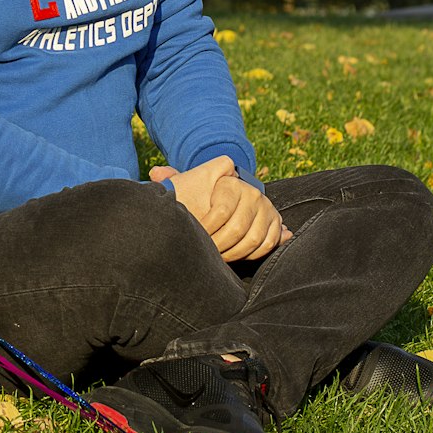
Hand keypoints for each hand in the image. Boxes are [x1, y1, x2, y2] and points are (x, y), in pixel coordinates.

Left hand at [151, 160, 292, 262]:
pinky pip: (267, 245)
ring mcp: (268, 208)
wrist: (230, 201)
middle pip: (237, 229)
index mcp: (231, 183)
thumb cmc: (203, 197)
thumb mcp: (188, 186)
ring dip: (234, 254)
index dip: (206, 230)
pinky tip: (237, 257)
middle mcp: (253, 193)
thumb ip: (172, 179)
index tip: (196, 238)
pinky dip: (252, 255)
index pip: (220, 212)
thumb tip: (155, 173)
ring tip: (219, 258)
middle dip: (219, 246)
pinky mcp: (277, 223)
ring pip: (253, 240)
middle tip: (207, 254)